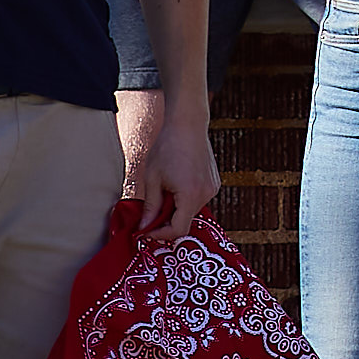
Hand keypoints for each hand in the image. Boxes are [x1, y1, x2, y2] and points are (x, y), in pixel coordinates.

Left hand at [113, 89, 217, 231]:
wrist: (187, 125)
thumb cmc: (167, 148)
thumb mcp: (152, 179)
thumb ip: (150, 206)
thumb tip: (144, 227)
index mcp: (190, 195)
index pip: (178, 229)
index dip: (161, 234)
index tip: (146, 232)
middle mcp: (206, 194)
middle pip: (185, 220)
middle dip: (166, 221)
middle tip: (149, 215)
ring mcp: (212, 188)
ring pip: (191, 210)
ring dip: (176, 209)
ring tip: (162, 194)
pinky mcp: (214, 182)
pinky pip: (198, 199)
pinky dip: (185, 200)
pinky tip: (175, 185)